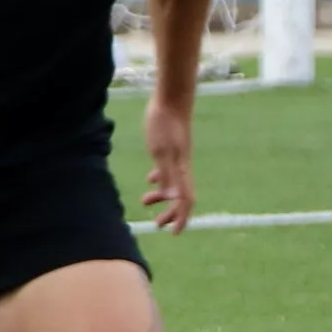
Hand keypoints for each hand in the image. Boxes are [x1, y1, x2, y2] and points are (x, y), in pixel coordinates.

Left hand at [140, 96, 194, 231]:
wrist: (171, 99)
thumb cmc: (164, 124)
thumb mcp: (161, 151)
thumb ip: (168, 175)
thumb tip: (175, 199)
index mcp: (181, 170)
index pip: (185, 200)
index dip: (181, 217)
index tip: (173, 232)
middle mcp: (182, 166)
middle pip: (181, 197)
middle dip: (171, 213)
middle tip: (157, 224)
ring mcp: (177, 157)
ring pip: (173, 184)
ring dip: (162, 197)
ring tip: (145, 202)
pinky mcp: (170, 147)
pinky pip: (167, 170)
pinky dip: (160, 179)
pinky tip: (150, 179)